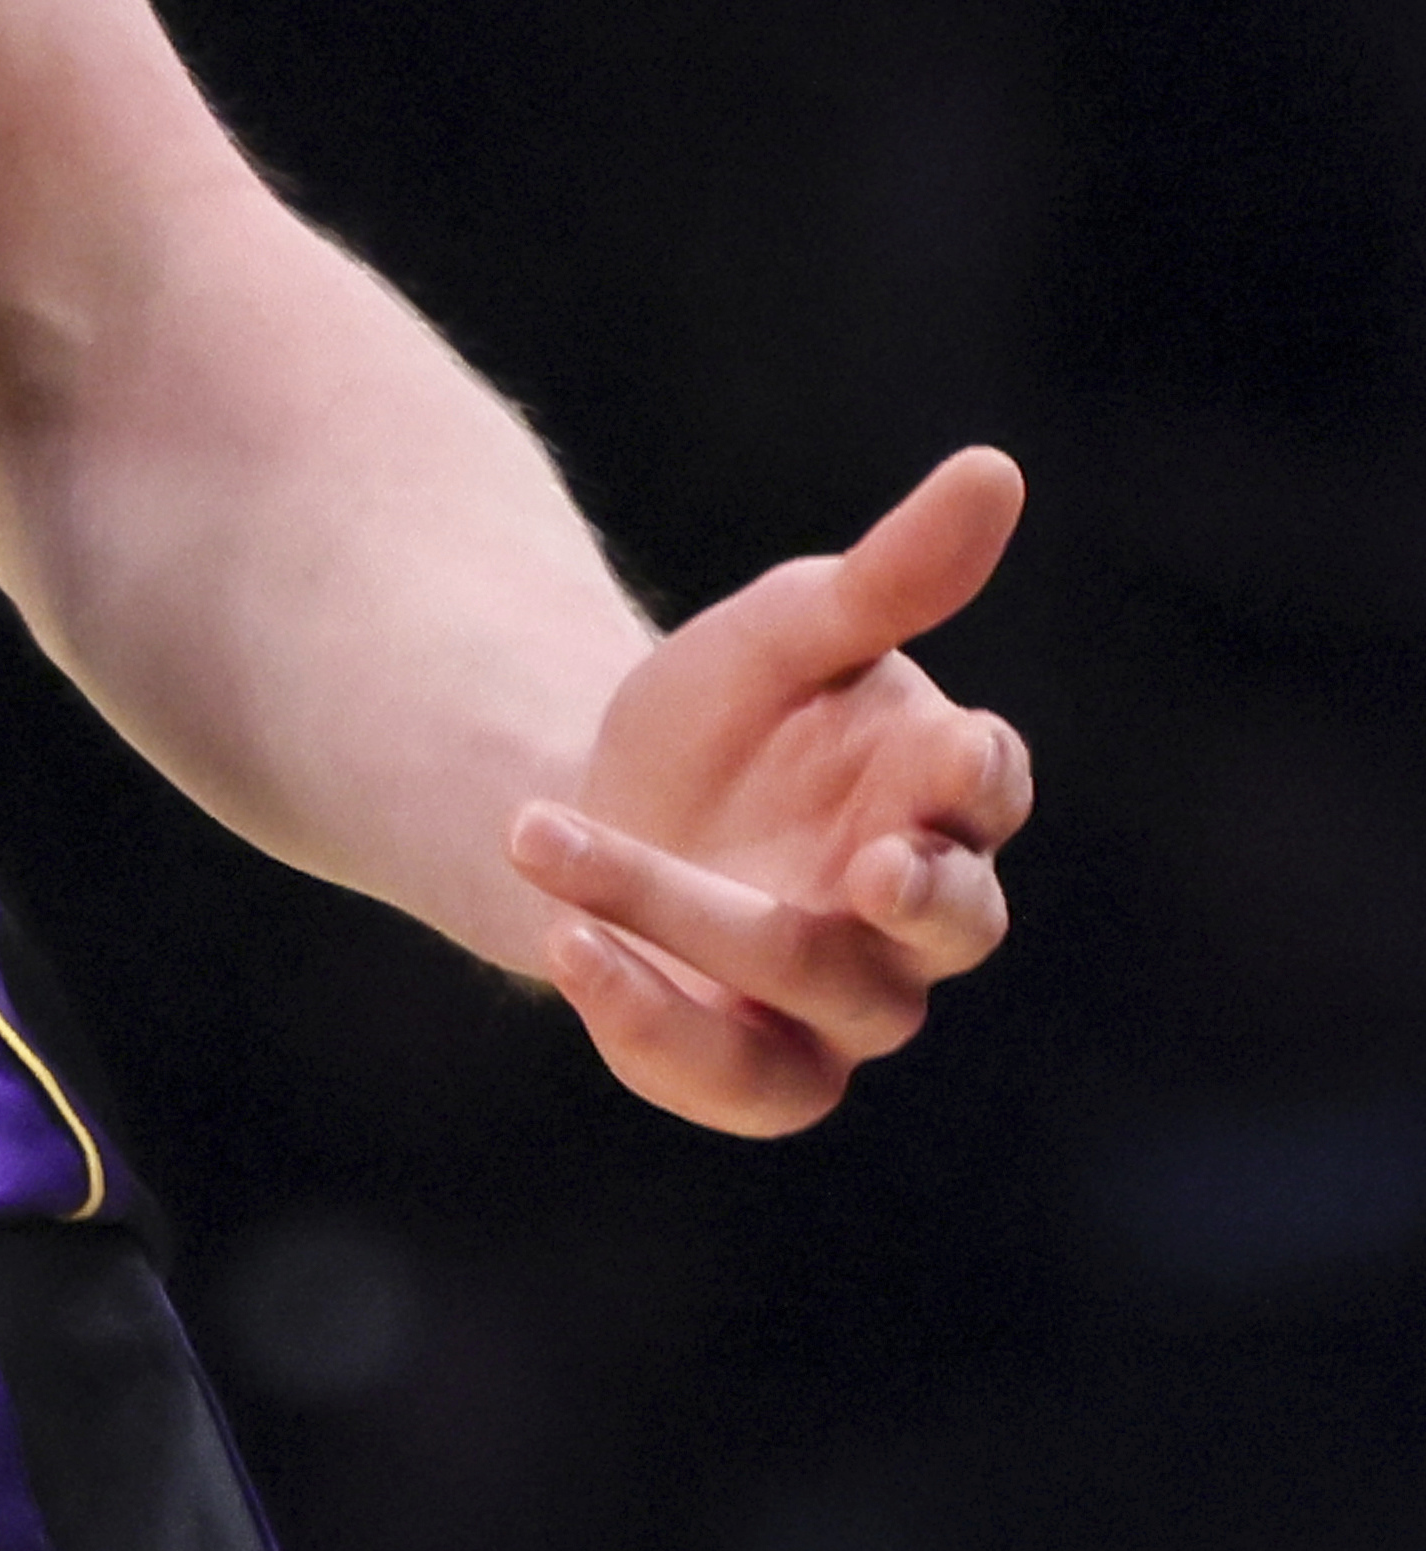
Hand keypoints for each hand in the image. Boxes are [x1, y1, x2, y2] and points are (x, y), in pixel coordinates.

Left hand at [514, 448, 1032, 1137]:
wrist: (602, 798)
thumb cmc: (730, 713)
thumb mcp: (787, 628)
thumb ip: (890, 576)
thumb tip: (996, 467)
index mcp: (943, 798)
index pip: (993, 792)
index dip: (976, 777)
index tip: (947, 741)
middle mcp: (915, 916)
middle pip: (948, 922)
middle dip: (916, 897)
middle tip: (867, 863)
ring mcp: (842, 1002)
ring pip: (822, 994)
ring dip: (693, 924)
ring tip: (554, 843)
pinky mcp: (753, 1064)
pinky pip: (736, 1082)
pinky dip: (654, 1025)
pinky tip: (564, 946)